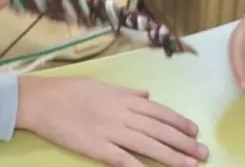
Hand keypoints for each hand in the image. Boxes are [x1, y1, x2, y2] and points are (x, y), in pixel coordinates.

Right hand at [17, 76, 207, 166]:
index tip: (195, 131)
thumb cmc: (69, 90)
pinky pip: (123, 160)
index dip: (178, 122)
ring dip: (171, 157)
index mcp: (122, 98)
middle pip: (158, 130)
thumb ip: (126, 92)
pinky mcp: (96, 148)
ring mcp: (109, 132)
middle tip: (203, 153)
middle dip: (183, 143)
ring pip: (147, 145)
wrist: (40, 101)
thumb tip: (148, 95)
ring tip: (190, 166)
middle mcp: (121, 114)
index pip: (158, 111)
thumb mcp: (101, 85)